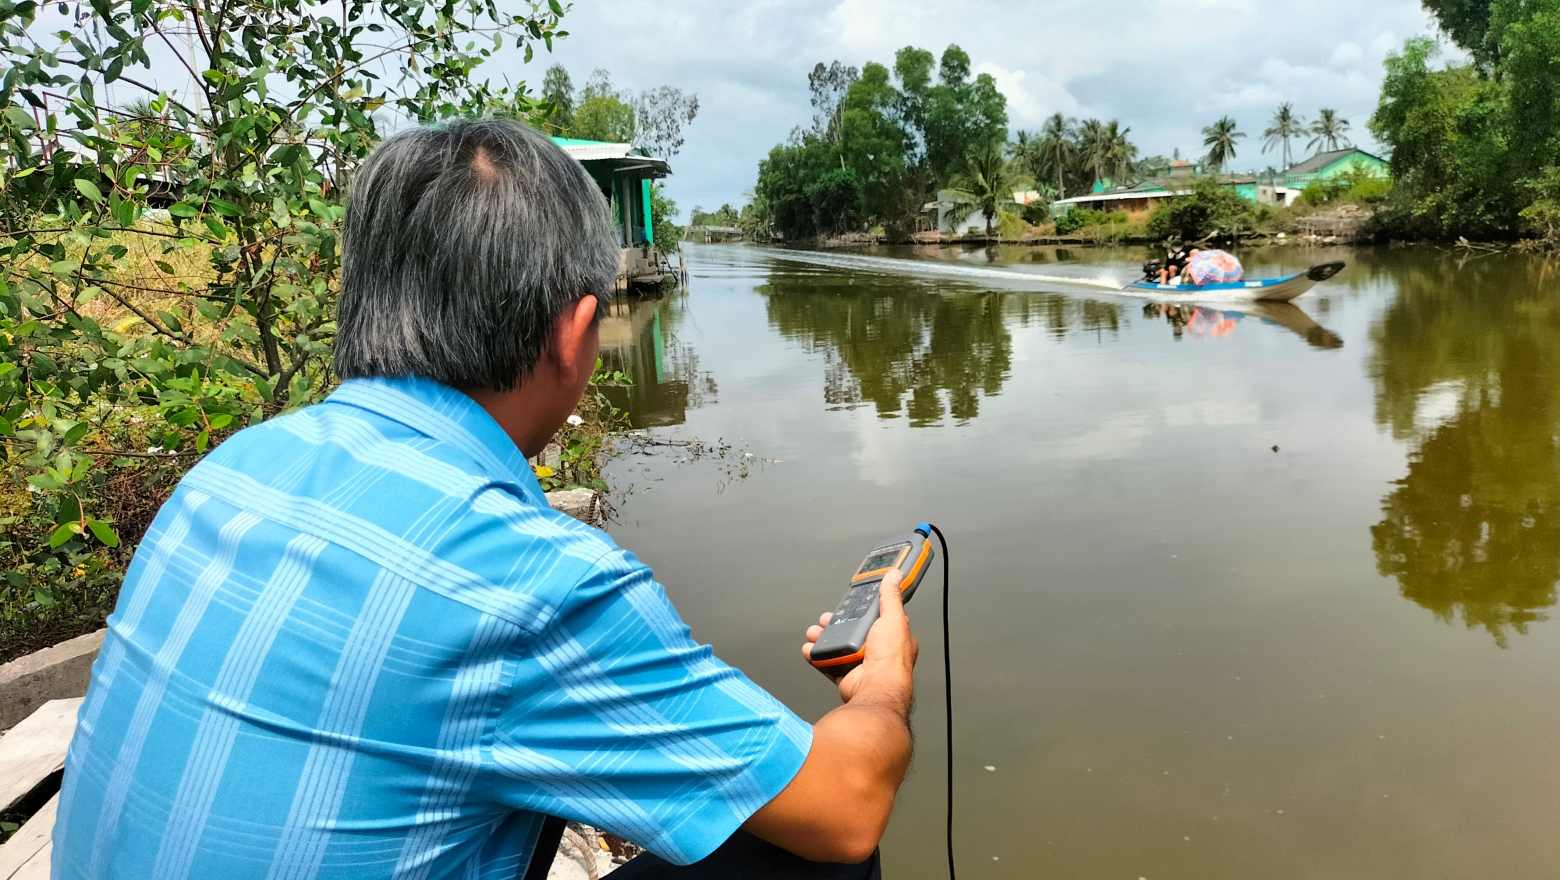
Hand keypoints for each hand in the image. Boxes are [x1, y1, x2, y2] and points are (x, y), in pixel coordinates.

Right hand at [802, 569, 917, 706]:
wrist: (875, 689)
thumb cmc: (891, 659)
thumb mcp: (893, 618)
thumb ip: (891, 597)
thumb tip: (894, 576)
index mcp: (892, 636)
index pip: (875, 617)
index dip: (861, 610)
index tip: (850, 603)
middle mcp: (876, 650)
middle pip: (851, 631)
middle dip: (834, 623)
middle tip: (825, 618)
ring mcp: (860, 664)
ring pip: (836, 646)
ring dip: (822, 638)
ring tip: (814, 632)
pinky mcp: (845, 676)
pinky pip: (827, 663)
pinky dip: (816, 656)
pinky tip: (810, 649)